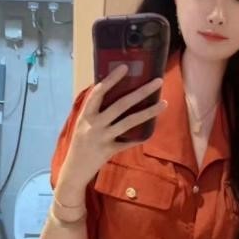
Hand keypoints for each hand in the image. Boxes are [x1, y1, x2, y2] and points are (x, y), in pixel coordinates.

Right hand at [60, 64, 167, 187]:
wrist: (73, 171)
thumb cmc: (79, 144)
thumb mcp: (82, 125)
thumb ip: (95, 112)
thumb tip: (112, 93)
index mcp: (85, 115)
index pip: (98, 92)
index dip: (111, 79)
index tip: (124, 67)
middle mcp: (93, 124)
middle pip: (121, 104)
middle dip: (141, 91)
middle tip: (158, 81)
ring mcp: (102, 138)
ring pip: (129, 122)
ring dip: (148, 112)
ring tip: (164, 103)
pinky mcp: (109, 151)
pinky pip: (129, 142)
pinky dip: (140, 137)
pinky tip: (152, 130)